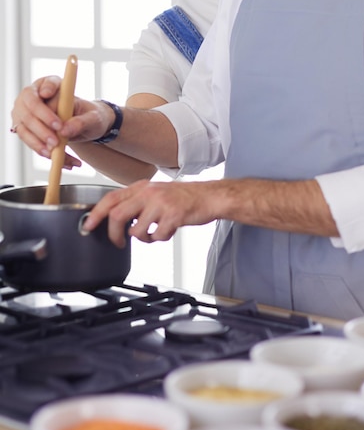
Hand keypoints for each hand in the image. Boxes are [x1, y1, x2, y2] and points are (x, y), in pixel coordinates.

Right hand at [11, 76, 113, 159]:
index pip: (48, 83)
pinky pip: (29, 140)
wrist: (87, 125)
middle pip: (31, 107)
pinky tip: (53, 157)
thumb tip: (65, 130)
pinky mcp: (27, 128)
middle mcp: (38, 96)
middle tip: (55, 140)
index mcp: (56, 85)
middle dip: (41, 125)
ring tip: (54, 152)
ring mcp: (28, 112)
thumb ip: (81, 121)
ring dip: (38, 141)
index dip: (48, 88)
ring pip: (25, 126)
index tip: (48, 94)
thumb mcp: (94, 118)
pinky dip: (40, 150)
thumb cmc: (91, 116)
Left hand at [82, 179, 220, 247]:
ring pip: (137, 230)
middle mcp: (150, 193)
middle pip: (117, 215)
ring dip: (144, 238)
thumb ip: (138, 201)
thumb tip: (118, 217)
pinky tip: (169, 230)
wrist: (210, 197)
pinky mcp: (173, 215)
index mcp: (143, 187)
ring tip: (154, 233)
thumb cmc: (185, 197)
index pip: (111, 198)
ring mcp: (161, 203)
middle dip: (114, 233)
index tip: (88, 226)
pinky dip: (161, 238)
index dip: (96, 213)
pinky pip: (157, 235)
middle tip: (118, 242)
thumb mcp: (157, 192)